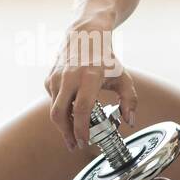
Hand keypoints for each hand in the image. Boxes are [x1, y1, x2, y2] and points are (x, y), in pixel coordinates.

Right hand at [44, 22, 138, 151]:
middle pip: (60, 114)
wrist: (85, 35)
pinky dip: (61, 111)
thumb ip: (129, 100)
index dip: (81, 129)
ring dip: (63, 125)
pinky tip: (71, 113)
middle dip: (66, 134)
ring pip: (54, 109)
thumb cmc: (105, 57)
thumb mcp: (122, 77)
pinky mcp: (49, 79)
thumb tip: (130, 121)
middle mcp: (69, 77)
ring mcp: (56, 78)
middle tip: (75, 145)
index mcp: (89, 77)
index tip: (85, 142)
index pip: (82, 109)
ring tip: (74, 133)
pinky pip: (53, 101)